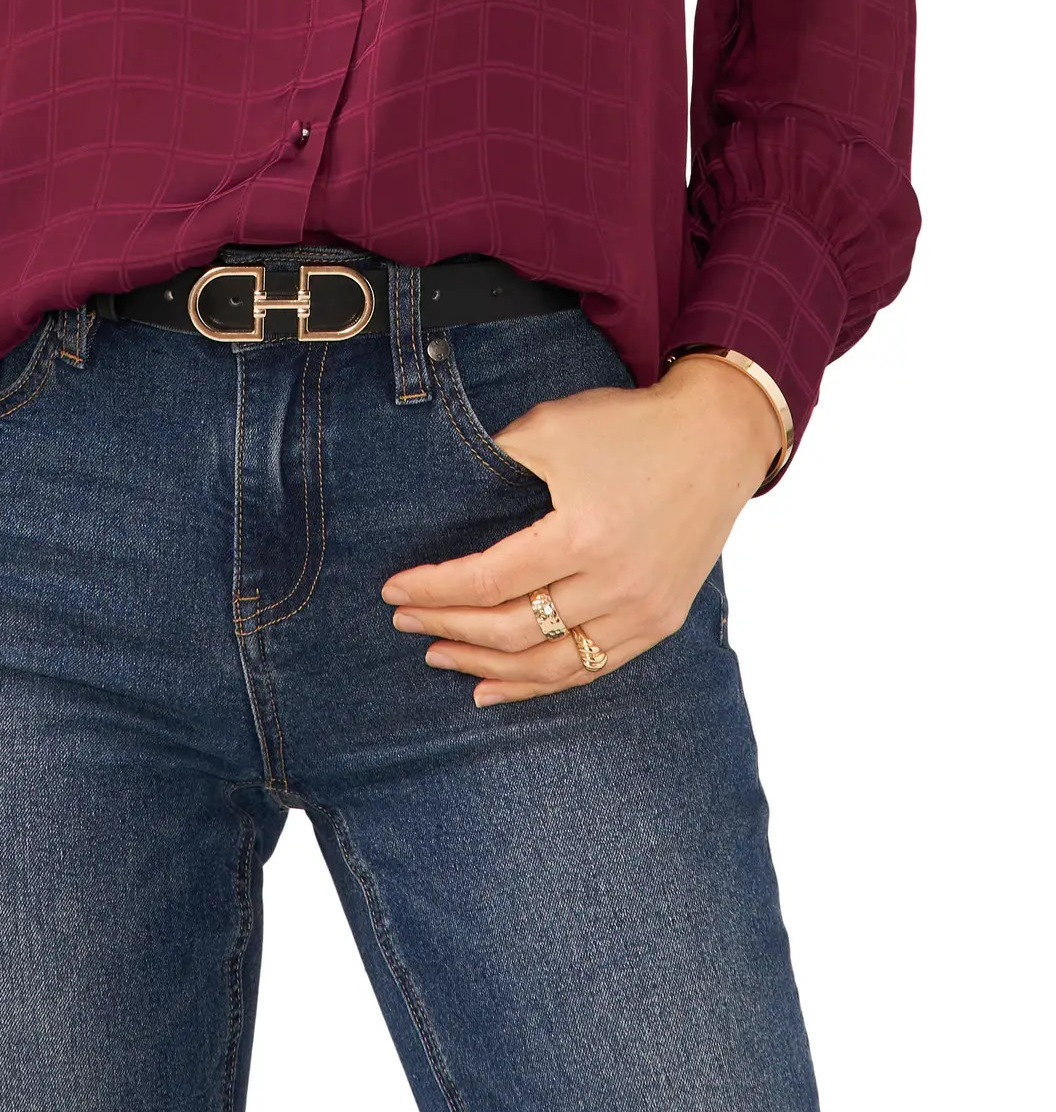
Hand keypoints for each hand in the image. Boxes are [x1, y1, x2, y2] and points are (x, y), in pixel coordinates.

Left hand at [381, 355, 778, 701]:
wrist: (718, 436)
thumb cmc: (630, 425)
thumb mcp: (552, 427)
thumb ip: (496, 462)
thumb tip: (442, 498)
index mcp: (583, 535)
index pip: (489, 579)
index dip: (434, 589)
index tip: (393, 590)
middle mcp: (617, 583)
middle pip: (514, 628)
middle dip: (449, 627)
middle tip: (405, 622)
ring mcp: (644, 610)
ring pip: (551, 664)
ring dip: (488, 665)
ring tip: (439, 657)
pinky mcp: (661, 621)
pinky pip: (592, 668)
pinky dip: (541, 684)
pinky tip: (497, 685)